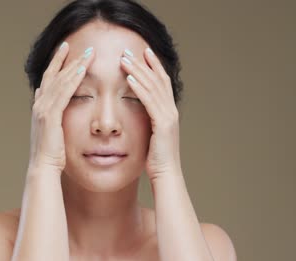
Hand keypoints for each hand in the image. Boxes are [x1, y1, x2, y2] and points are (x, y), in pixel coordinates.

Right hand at [28, 42, 95, 173]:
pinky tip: (82, 70)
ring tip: (86, 53)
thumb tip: (49, 99)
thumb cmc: (51, 152)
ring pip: (60, 81)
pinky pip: (64, 93)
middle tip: (72, 43)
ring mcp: (43, 109)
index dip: (56, 64)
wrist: (44, 167)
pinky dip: (73, 80)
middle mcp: (40, 104)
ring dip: (73, 65)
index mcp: (41, 106)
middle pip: (52, 75)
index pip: (48, 79)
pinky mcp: (51, 116)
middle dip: (63, 59)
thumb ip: (51, 113)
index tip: (64, 50)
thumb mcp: (52, 129)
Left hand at [120, 47, 180, 181]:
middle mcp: (171, 111)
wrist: (167, 175)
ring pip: (153, 87)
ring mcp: (168, 116)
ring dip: (138, 71)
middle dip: (144, 64)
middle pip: (158, 80)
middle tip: (130, 50)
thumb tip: (138, 115)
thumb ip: (148, 122)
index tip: (143, 53)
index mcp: (169, 112)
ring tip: (124, 59)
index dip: (153, 66)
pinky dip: (139, 89)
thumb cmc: (157, 159)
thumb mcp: (152, 136)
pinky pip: (149, 102)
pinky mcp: (163, 124)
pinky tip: (129, 79)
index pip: (162, 83)